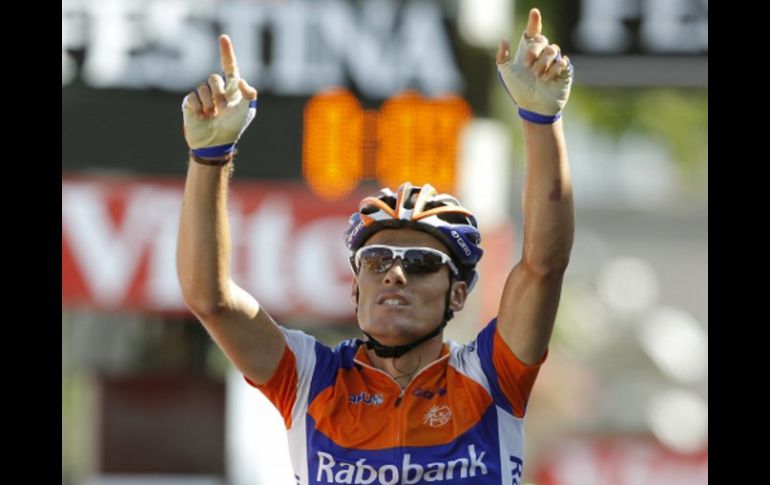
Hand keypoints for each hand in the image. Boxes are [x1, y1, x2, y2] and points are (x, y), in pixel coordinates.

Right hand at [182, 35, 257, 157]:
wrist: (215, 143)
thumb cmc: (233, 127)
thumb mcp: (246, 111)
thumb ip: (249, 95)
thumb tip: (243, 82)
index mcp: (232, 88)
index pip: (229, 66)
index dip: (226, 52)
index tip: (223, 38)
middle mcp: (217, 89)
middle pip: (215, 78)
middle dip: (219, 93)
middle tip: (223, 109)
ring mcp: (203, 96)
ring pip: (203, 87)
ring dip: (210, 102)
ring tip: (213, 115)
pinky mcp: (190, 103)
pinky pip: (193, 96)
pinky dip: (199, 107)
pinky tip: (202, 117)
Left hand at [496, 9, 572, 123]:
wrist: (533, 106)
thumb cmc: (519, 90)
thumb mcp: (506, 73)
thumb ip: (502, 57)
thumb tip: (504, 39)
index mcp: (528, 52)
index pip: (532, 32)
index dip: (534, 22)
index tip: (534, 12)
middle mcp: (541, 54)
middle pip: (542, 40)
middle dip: (534, 51)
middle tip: (527, 65)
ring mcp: (553, 61)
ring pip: (552, 50)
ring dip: (543, 62)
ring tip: (538, 76)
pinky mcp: (564, 70)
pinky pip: (562, 61)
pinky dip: (554, 69)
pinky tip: (548, 78)